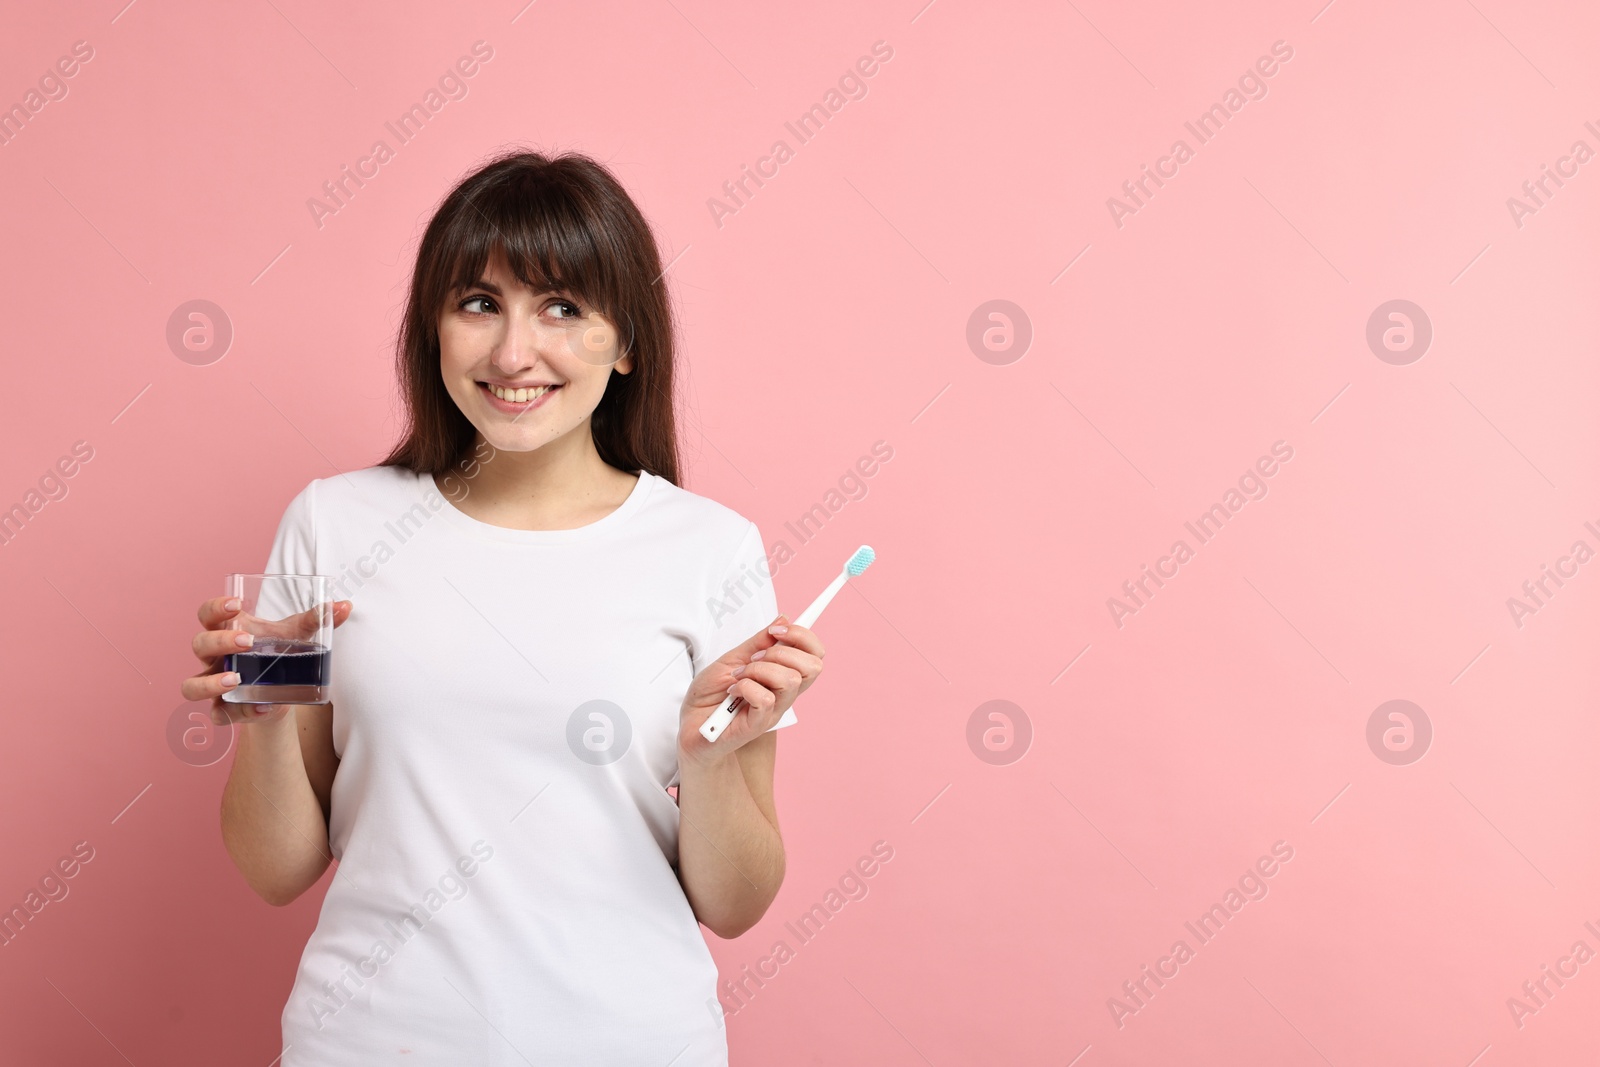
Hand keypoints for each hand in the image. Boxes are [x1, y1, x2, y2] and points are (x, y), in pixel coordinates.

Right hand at [180, 596, 352, 725]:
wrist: (283, 692)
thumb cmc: (281, 654)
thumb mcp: (297, 635)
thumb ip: (318, 619)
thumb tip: (344, 606)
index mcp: (227, 631)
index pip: (207, 614)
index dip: (215, 607)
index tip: (237, 604)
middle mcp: (214, 658)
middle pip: (199, 644)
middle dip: (219, 642)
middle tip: (247, 642)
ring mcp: (213, 684)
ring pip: (191, 685)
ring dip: (209, 682)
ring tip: (236, 680)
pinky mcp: (223, 709)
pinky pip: (217, 715)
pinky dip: (237, 714)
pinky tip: (262, 708)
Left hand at [677, 614, 823, 766]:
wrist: (691, 726)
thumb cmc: (711, 695)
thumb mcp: (732, 659)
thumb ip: (758, 642)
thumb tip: (784, 619)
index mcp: (783, 675)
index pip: (815, 655)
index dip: (804, 636)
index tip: (778, 629)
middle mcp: (785, 694)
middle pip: (813, 666)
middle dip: (782, 651)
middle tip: (754, 658)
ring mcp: (774, 711)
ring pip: (790, 680)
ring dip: (759, 670)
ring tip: (739, 677)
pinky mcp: (758, 725)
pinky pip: (765, 699)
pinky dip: (746, 687)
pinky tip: (733, 691)